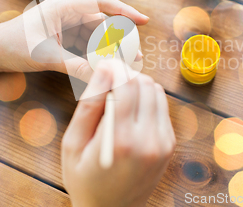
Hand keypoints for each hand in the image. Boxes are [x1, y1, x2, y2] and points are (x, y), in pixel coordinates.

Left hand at [0, 0, 147, 81]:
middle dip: (119, 41)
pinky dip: (96, 56)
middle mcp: (69, 12)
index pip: (103, 4)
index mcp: (65, 5)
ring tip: (126, 66)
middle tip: (136, 58)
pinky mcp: (64, 37)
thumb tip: (103, 80)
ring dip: (109, 51)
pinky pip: (86, 46)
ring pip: (96, 37)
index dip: (125, 11)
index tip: (143, 21)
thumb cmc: (12, 45)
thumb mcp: (47, 57)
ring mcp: (67, 25)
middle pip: (103, 25)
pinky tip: (106, 69)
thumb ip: (76, 67)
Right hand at [61, 61, 175, 206]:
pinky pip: (162, 106)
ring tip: (117, 96)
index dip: (115, 67)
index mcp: (121, 141)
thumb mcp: (73, 144)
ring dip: (138, 86)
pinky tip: (130, 111)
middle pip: (145, 83)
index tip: (103, 63)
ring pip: (156, 91)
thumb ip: (89, 104)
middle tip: (108, 80)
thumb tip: (105, 68)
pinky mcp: (169, 145)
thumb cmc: (84, 179)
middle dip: (126, 75)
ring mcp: (163, 143)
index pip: (127, 85)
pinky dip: (147, 100)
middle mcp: (149, 140)